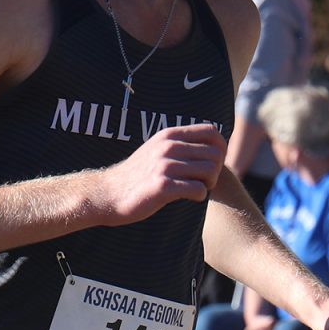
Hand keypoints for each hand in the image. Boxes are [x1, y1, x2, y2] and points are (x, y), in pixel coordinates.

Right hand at [91, 124, 226, 225]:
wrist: (108, 194)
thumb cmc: (137, 176)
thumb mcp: (157, 150)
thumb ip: (179, 144)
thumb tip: (212, 143)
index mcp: (169, 135)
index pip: (212, 132)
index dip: (220, 148)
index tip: (212, 164)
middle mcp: (167, 146)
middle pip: (215, 153)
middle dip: (216, 170)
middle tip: (204, 181)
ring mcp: (164, 166)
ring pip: (210, 171)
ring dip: (208, 184)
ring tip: (197, 189)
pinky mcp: (162, 186)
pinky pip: (197, 189)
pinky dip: (199, 196)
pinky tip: (189, 197)